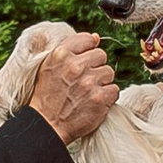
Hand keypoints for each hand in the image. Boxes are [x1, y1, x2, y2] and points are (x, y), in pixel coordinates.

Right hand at [29, 29, 117, 145]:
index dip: (87, 51)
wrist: (47, 124)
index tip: (82, 62)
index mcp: (61, 54)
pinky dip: (107, 97)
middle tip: (84, 80)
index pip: (87, 39)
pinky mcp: (100, 98)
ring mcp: (89, 82)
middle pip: (101, 55)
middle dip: (95, 67)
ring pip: (109, 72)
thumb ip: (71, 49)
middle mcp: (75, 66)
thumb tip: (95, 37)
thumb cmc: (47, 95)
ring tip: (87, 92)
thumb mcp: (50, 66)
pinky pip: (114, 90)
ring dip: (101, 82)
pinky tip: (94, 101)